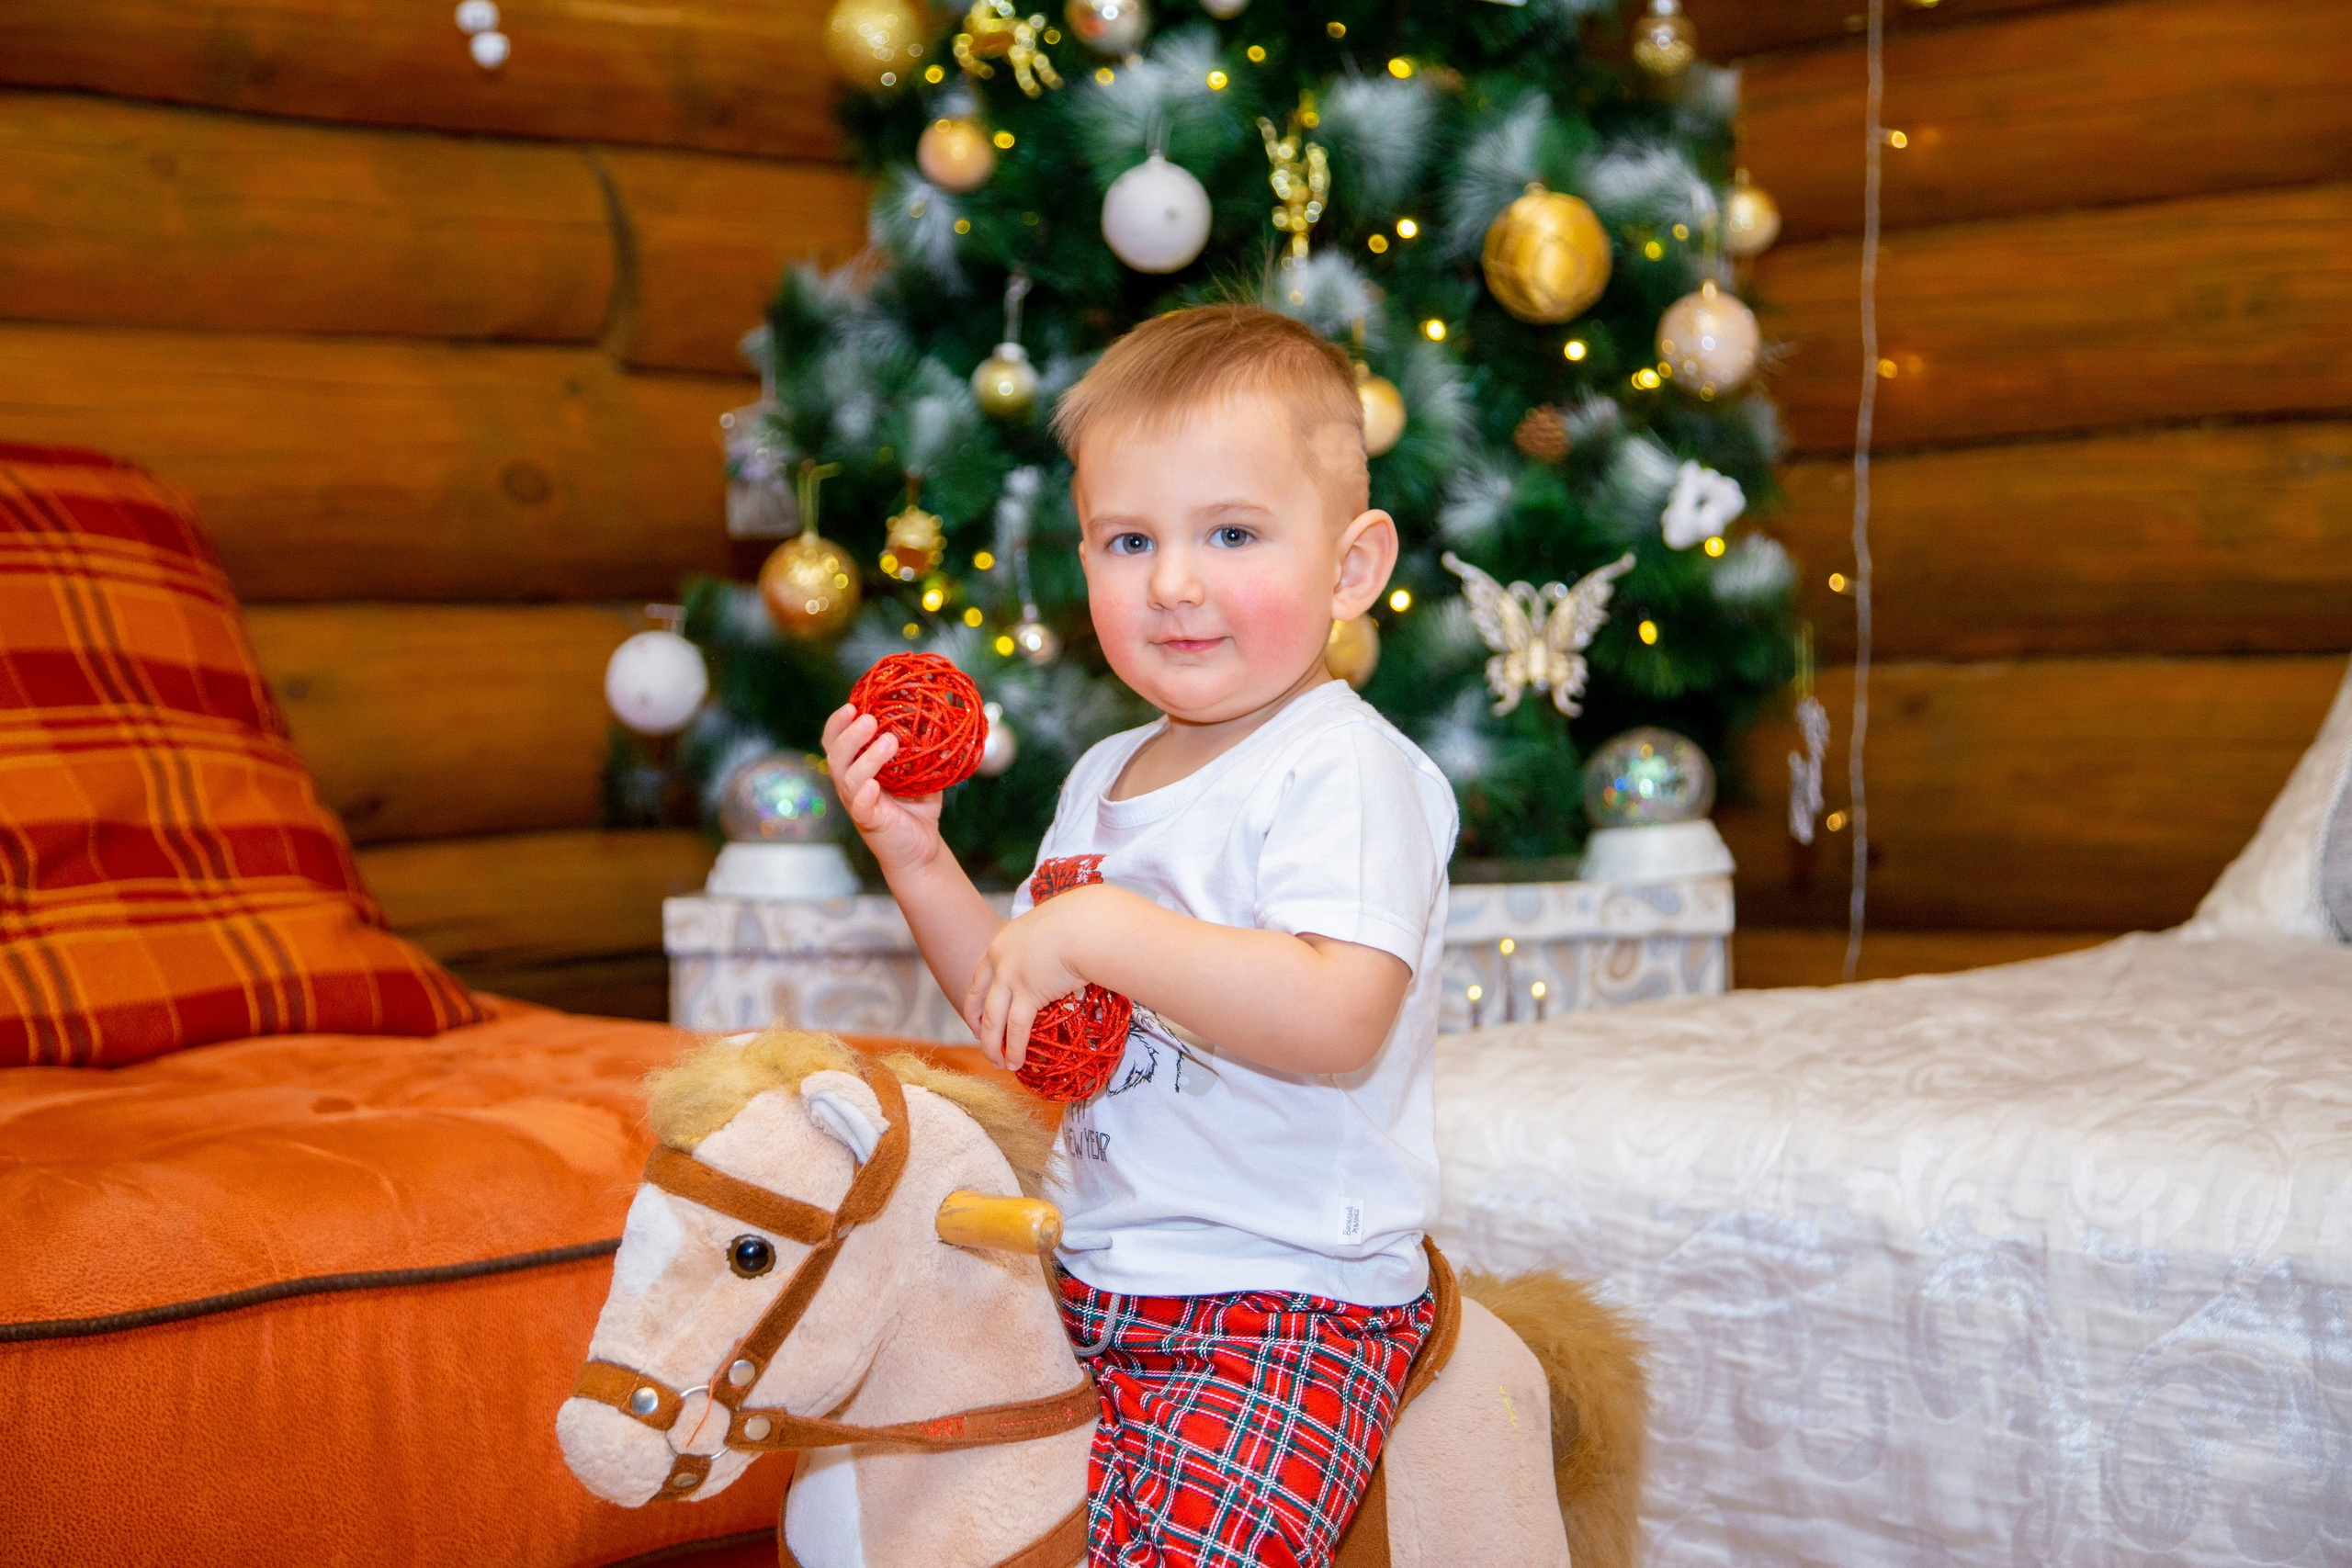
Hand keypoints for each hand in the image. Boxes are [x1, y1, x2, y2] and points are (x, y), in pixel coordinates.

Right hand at [820, 703, 943, 877]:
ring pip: (848, 778)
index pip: (836, 741)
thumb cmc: (917, 808)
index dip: (839, 722)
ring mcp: (857, 803)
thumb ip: (923, 749)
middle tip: (869, 719)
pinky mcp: (869, 822)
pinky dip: (865, 795)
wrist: (923, 848)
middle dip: (849, 734)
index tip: (853, 704)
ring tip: (888, 741)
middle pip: (836, 755)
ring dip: (866, 758)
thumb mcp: (920, 773)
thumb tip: (941, 718)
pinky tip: (874, 785)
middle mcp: (851, 784)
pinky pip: (860, 807)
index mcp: (858, 767)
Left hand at [963, 883, 1120, 1070]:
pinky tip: (1016, 1063)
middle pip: (977, 1000)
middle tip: (983, 1043)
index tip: (979, 1017)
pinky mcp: (1028, 993)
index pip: (980, 977)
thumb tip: (1060, 955)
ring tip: (1000, 1064)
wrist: (1087, 924)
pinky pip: (1017, 1028)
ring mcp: (1011, 978)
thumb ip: (1045, 946)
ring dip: (993, 1046)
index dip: (977, 1000)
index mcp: (1002, 943)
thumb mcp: (1049, 929)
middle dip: (977, 1026)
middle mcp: (999, 961)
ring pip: (992, 1020)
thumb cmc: (1080, 921)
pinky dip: (1015, 1048)